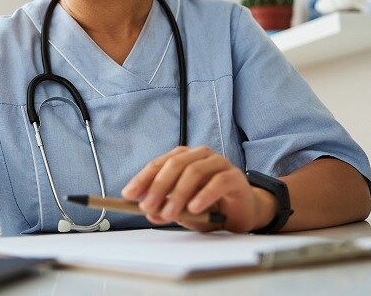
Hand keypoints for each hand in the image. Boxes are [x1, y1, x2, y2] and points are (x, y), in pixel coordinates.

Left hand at [121, 146, 275, 232]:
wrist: (241, 212)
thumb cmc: (209, 207)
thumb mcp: (182, 211)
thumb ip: (166, 209)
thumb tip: (149, 213)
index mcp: (183, 158)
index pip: (159, 164)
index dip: (142, 179)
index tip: (128, 194)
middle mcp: (200, 156)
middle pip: (175, 164)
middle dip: (158, 186)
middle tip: (147, 206)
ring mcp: (218, 163)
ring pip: (194, 171)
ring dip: (178, 194)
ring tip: (169, 213)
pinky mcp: (234, 176)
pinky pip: (217, 182)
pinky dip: (204, 195)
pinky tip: (194, 208)